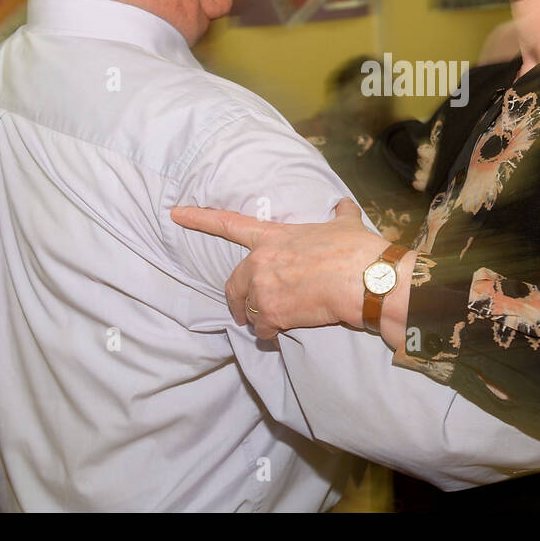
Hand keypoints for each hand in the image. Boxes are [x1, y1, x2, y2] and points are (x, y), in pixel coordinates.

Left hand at [170, 198, 387, 339]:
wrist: (364, 280)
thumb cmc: (356, 249)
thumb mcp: (345, 223)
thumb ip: (338, 213)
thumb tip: (342, 203)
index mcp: (273, 236)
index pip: (228, 223)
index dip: (199, 218)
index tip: (175, 213)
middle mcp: (260, 262)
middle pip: (233, 284)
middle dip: (236, 300)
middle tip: (244, 312)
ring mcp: (263, 290)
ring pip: (247, 310)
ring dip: (257, 320)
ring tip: (272, 326)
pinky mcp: (272, 315)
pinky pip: (262, 331)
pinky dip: (270, 337)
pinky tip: (283, 335)